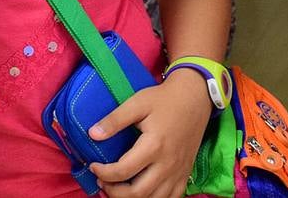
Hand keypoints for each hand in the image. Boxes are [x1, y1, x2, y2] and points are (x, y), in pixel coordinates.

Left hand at [88, 72, 212, 197]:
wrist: (194, 99)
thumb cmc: (163, 100)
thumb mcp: (136, 103)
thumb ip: (114, 120)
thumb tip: (93, 134)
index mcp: (154, 146)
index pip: (123, 170)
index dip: (104, 173)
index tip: (93, 166)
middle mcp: (168, 164)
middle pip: (138, 193)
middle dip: (114, 192)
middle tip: (101, 182)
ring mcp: (178, 172)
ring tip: (116, 188)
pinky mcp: (185, 174)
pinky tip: (140, 192)